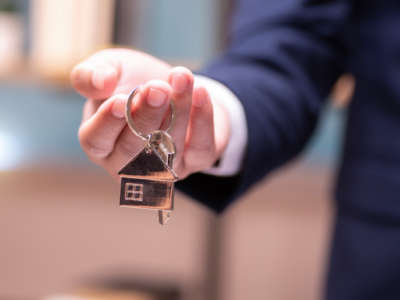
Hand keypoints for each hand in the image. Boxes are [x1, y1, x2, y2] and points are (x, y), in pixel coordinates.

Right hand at [70, 48, 229, 178]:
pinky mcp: (195, 161)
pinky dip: (202, 120)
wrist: (174, 85)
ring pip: (169, 149)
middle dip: (147, 117)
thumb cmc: (133, 81)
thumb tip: (101, 81)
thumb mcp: (110, 69)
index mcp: (101, 143)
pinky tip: (201, 92)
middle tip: (158, 89)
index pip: (96, 141)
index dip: (107, 123)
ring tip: (182, 78)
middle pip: (133, 149)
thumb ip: (91, 73)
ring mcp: (164, 167)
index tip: (120, 100)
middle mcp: (129, 163)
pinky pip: (201, 148)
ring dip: (178, 111)